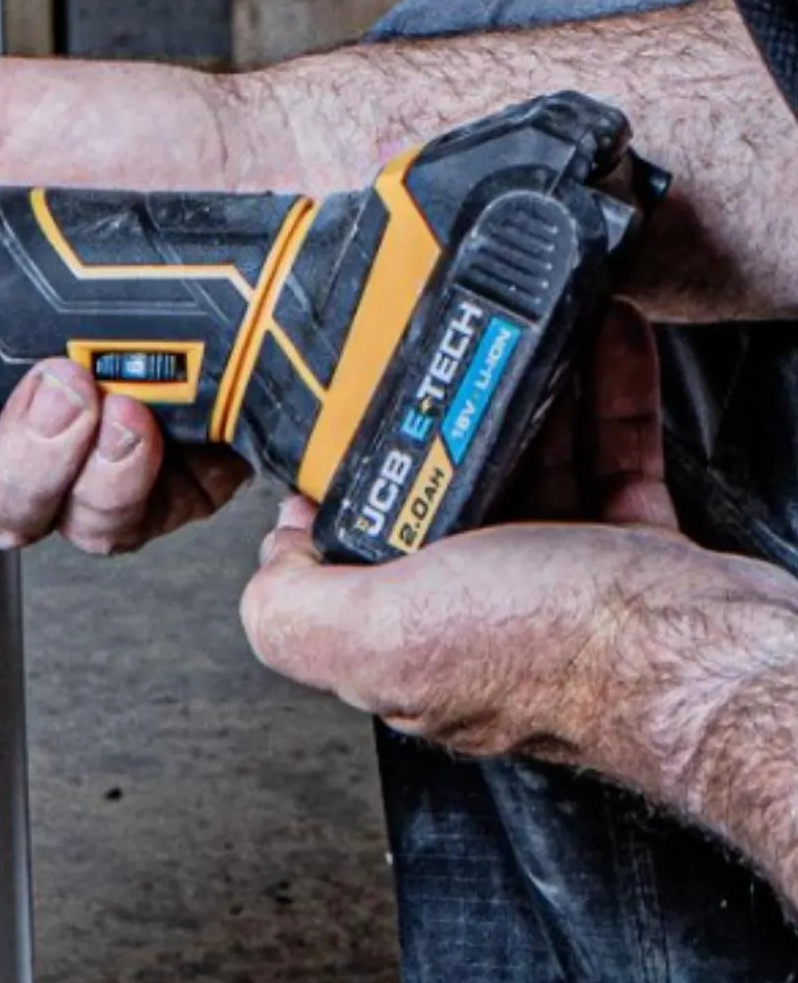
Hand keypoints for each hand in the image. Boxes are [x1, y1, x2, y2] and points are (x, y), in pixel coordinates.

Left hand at [241, 304, 797, 832]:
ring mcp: (561, 580)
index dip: (342, 472)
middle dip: (443, 406)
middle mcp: (481, 610)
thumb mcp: (384, 630)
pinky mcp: (636, 555)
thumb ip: (295, 606)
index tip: (349, 403)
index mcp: (410, 631)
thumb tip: (268, 564)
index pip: (351, 542)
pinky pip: (611, 455)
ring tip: (521, 319)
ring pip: (528, 457)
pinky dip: (607, 392)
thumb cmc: (568, 656)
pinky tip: (603, 339)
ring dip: (526, 384)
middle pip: (443, 483)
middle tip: (444, 337)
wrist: (713, 663)